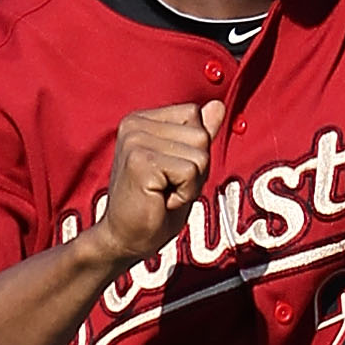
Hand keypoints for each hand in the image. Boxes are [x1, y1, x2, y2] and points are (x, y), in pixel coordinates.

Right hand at [87, 101, 223, 270]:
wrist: (125, 240)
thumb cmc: (155, 206)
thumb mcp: (185, 165)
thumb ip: (199, 135)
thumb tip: (218, 105)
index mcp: (142, 119)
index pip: (195, 115)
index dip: (194, 150)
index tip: (170, 173)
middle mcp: (135, 124)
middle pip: (201, 136)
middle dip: (195, 169)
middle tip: (167, 187)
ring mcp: (135, 141)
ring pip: (200, 155)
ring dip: (190, 184)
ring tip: (163, 194)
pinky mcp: (140, 161)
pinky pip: (191, 172)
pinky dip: (184, 194)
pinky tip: (161, 201)